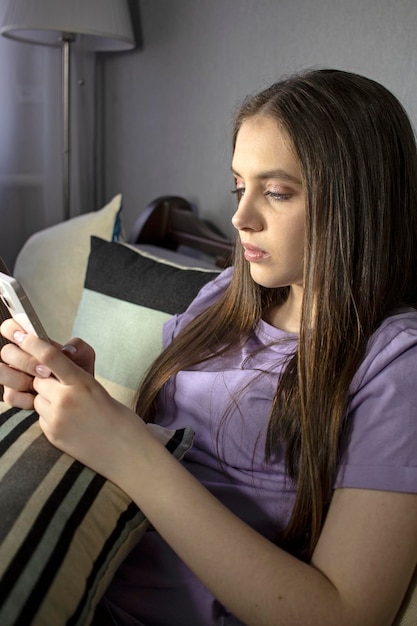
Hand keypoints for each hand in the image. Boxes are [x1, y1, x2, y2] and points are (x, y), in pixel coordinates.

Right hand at [0, 319, 95, 408]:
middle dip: (25, 360)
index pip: (11, 328)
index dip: (13, 328)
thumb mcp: (85, 358)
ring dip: (20, 378)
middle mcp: (19, 357)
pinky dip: (23, 398)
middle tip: (45, 370)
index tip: (24, 335)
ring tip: (40, 384)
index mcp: (32, 343)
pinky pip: (9, 395)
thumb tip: (68, 349)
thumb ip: (80, 348)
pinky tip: (36, 399)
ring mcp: (14, 376)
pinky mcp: (14, 394)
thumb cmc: (78, 374)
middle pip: (7, 352)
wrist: (81, 399)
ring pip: (3, 372)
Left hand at [11, 329, 139, 479]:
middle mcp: (66, 399)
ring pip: (37, 399)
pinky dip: (50, 417)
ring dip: (46, 400)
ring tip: (71, 410)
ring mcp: (57, 419)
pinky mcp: (52, 435)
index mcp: (83, 383)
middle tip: (62, 387)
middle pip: (38, 379)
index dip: (31, 343)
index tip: (19, 335)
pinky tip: (70, 423)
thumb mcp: (99, 390)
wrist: (127, 454)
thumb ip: (75, 379)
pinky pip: (40, 417)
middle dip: (45, 380)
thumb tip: (50, 369)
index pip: (50, 357)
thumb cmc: (119, 419)